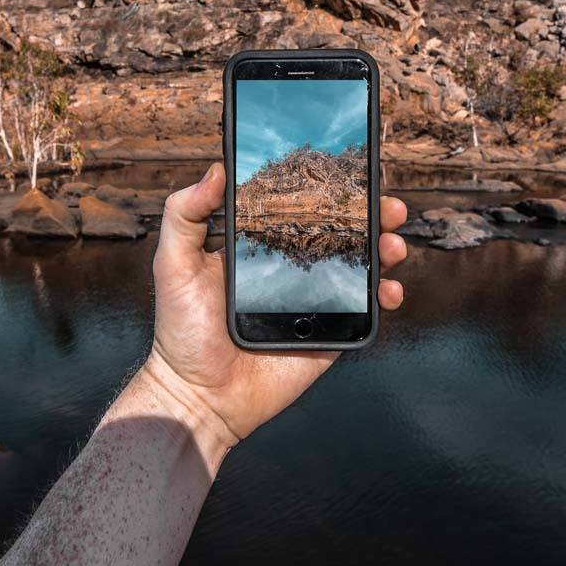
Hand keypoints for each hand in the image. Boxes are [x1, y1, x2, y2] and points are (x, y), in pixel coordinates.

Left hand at [140, 162, 407, 456]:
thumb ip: (185, 214)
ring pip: (362, 264)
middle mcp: (292, 265)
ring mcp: (315, 298)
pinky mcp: (330, 331)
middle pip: (342, 229)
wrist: (200, 396)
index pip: (302, 205)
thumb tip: (217, 169)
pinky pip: (366, 309)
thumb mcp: (174, 264)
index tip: (353, 170)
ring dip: (386, 247)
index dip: (329, 188)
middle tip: (386, 204)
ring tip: (392, 243)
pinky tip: (389, 289)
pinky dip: (386, 294)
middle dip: (371, 212)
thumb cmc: (182, 330)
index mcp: (261, 243)